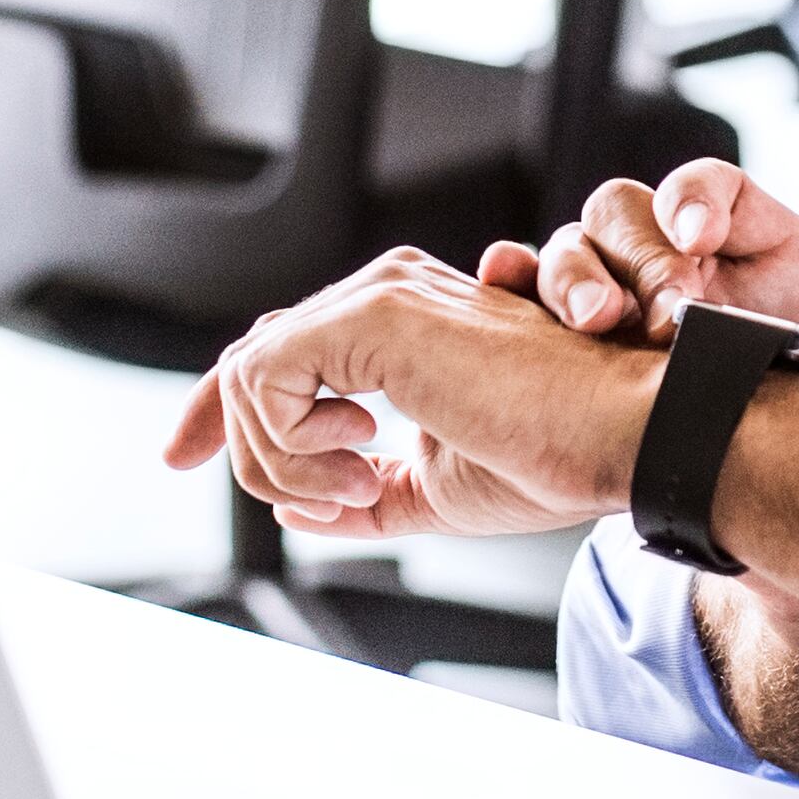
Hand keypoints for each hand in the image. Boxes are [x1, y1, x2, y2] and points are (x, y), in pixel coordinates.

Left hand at [163, 245, 666, 540]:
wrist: (618, 437)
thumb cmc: (556, 455)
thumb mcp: (435, 488)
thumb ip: (363, 494)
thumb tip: (295, 508)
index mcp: (402, 323)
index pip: (279, 348)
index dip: (218, 403)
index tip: (180, 454)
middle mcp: (383, 291)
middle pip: (250, 355)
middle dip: (222, 430)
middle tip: (295, 492)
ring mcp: (377, 294)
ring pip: (252, 376)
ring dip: (286, 461)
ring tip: (365, 486)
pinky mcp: (372, 315)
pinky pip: (265, 380)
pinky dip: (294, 445)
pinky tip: (363, 462)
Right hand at [534, 161, 798, 381]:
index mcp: (759, 246)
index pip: (712, 188)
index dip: (695, 197)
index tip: (696, 236)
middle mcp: (680, 261)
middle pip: (627, 211)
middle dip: (635, 253)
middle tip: (658, 314)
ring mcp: (624, 299)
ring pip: (572, 252)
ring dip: (572, 279)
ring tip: (591, 324)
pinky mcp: (579, 351)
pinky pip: (526, 306)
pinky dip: (509, 293)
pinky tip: (501, 297)